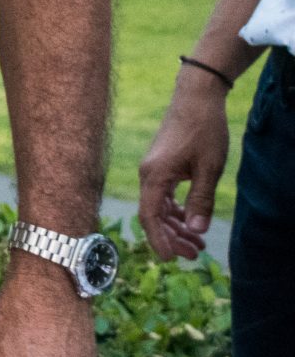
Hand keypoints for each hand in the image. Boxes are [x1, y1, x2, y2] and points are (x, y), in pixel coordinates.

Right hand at [138, 67, 233, 259]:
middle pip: (153, 215)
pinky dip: (176, 211)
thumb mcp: (209, 168)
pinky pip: (163, 196)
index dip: (159, 240)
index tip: (171, 259)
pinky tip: (190, 220)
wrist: (196, 97)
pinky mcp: (161, 166)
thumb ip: (200, 200)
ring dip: (176, 226)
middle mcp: (148, 174)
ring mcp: (153, 170)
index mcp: (154, 176)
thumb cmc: (203, 130)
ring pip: (159, 207)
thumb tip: (196, 229)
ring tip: (197, 243)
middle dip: (172, 237)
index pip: (150, 216)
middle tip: (194, 255)